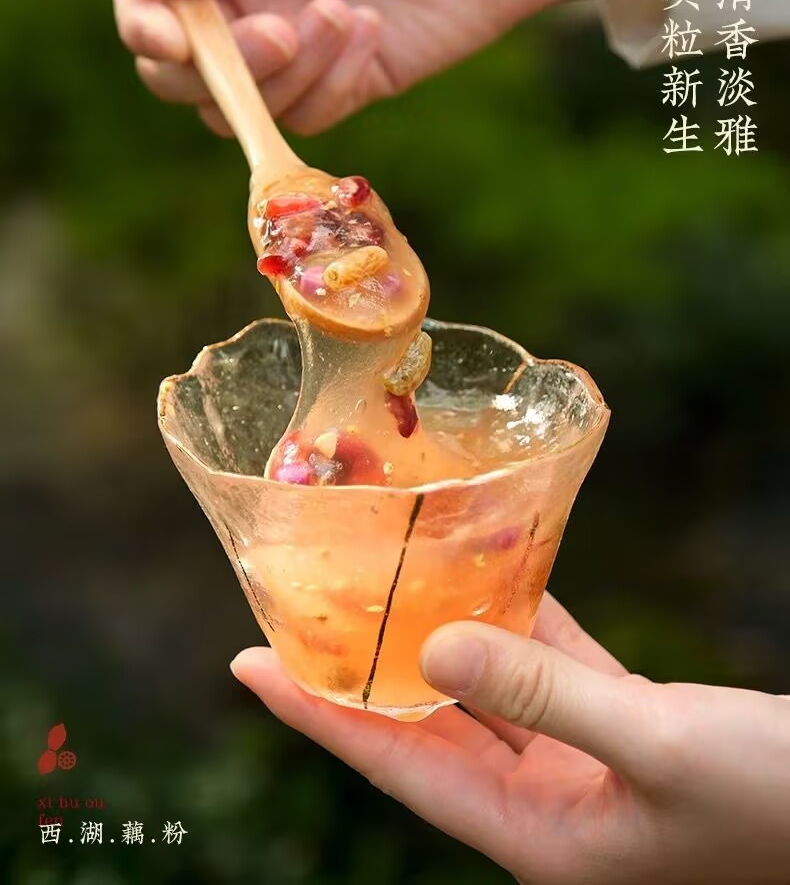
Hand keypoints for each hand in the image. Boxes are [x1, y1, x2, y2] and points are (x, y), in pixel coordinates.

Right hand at [114, 0, 674, 135]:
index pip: (148, 4)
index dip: (150, 31)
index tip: (183, 40)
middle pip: (183, 73)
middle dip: (223, 68)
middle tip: (282, 33)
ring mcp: (298, 46)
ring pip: (244, 108)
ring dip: (290, 74)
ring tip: (351, 13)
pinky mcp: (348, 83)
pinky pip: (307, 116)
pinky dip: (334, 84)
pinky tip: (375, 31)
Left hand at [232, 594, 789, 884]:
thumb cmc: (771, 800)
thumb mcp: (656, 746)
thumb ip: (544, 695)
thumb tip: (435, 646)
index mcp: (537, 835)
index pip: (399, 765)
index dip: (318, 715)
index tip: (248, 666)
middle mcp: (545, 803)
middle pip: (426, 726)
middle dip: (360, 672)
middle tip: (294, 612)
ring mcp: (583, 764)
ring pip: (484, 689)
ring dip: (433, 635)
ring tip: (374, 582)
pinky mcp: (623, 725)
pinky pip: (547, 666)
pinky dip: (517, 618)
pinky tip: (485, 568)